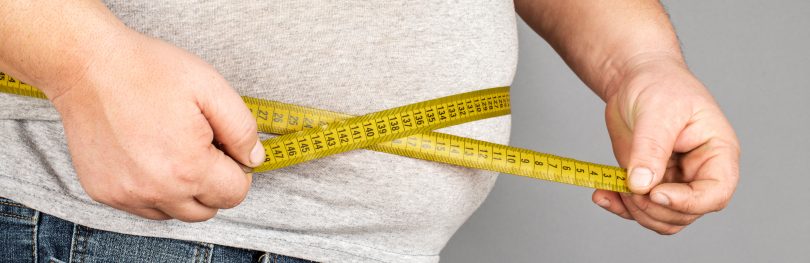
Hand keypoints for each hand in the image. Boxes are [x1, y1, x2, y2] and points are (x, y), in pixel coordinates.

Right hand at [51, 31, 264, 221]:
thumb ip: (242, 129)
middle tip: (200, 147)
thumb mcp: (212, 88)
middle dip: (213, 184)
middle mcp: (157, 191)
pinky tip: (148, 156)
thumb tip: (254, 159)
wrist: (88, 66)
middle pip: (207, 210)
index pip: (234, 194)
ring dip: (183, 191)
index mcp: (188, 168)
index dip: (237, 169)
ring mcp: (127, 195)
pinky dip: (153, 189)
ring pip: (175, 212)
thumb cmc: (148, 71)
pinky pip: (143, 206)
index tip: (223, 147)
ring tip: (172, 149)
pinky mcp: (104, 192)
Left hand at [591, 56, 739, 233]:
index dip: (689, 202)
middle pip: (685, 213)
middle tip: (628, 188)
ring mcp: (673, 181)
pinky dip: (619, 206)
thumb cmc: (658, 84)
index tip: (656, 193)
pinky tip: (602, 194)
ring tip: (613, 187)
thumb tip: (641, 185)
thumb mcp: (657, 110)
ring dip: (636, 211)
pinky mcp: (648, 183)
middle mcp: (699, 173)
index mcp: (717, 153)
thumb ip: (650, 149)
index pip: (716, 193)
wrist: (634, 79)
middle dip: (654, 208)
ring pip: (662, 218)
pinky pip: (638, 209)